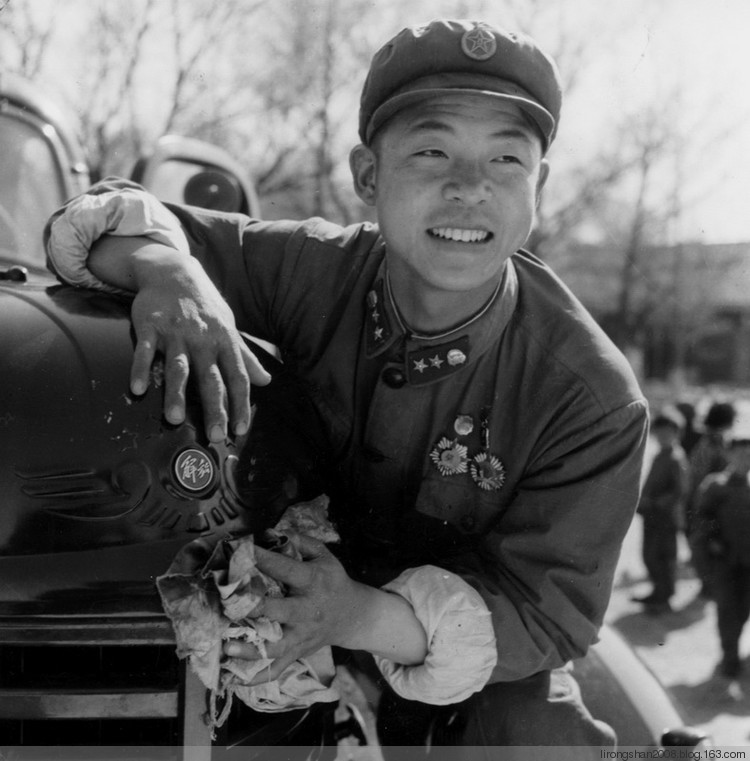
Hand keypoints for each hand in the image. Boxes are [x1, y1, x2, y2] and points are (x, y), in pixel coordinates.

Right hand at [126, 249, 271, 440]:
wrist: (174, 271)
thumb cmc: (205, 306)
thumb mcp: (229, 328)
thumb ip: (245, 357)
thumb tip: (267, 381)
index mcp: (224, 342)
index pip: (238, 377)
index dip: (241, 404)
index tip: (241, 429)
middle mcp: (203, 339)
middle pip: (210, 378)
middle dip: (214, 408)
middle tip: (215, 435)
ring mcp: (176, 332)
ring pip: (178, 367)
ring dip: (177, 393)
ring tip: (175, 419)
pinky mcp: (150, 325)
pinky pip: (145, 350)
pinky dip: (140, 368)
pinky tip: (137, 389)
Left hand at [224, 533, 367, 683]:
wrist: (353, 615)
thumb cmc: (332, 580)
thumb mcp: (324, 555)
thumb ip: (301, 542)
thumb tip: (273, 532)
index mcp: (313, 582)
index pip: (287, 569)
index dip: (264, 559)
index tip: (240, 551)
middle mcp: (307, 610)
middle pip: (279, 610)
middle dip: (254, 608)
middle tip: (228, 603)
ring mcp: (302, 635)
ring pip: (276, 646)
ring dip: (251, 648)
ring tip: (227, 648)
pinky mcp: (298, 652)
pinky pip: (278, 669)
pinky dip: (258, 676)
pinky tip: (235, 679)